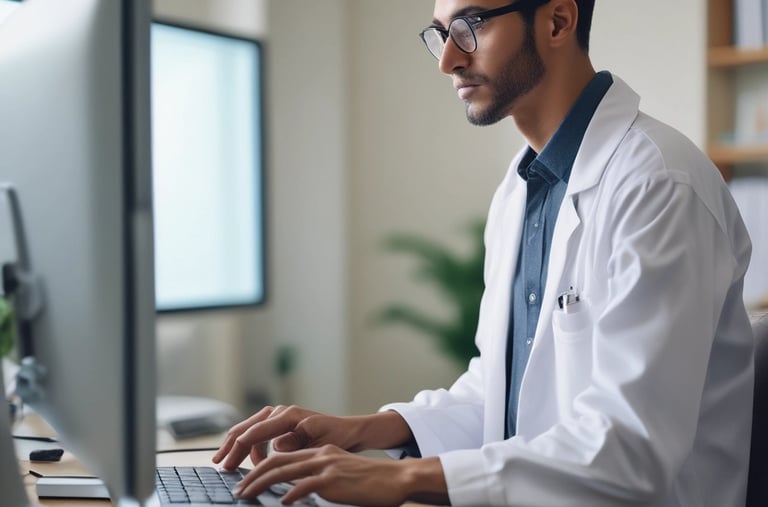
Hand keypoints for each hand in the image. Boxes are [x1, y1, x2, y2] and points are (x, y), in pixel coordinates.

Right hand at [212, 405, 365, 470]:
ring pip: (250, 430)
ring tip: (230, 464)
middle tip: (220, 464)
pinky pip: (259, 434)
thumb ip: (296, 445)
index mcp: (289, 416)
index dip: (238, 450)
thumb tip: (276, 446)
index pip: (255, 432)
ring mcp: (279, 416)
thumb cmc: (336, 437)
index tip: (227, 464)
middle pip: (247, 428)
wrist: (348, 432)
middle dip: (231, 446)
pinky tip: (251, 461)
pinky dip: (251, 447)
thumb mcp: (318, 444)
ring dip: (239, 447)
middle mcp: (281, 412)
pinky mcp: (280, 423)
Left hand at [233, 445, 447, 506]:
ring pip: (284, 472)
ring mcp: (326, 466)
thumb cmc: (369, 482)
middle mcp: (320, 455)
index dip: (260, 467)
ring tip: (246, 495)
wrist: (395, 479)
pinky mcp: (333, 480)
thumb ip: (317, 477)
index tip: (246, 480)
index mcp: (320, 452)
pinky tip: (280, 502)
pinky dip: (289, 494)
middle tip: (238, 489)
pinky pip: (304, 486)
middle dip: (252, 475)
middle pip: (276, 462)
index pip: (282, 456)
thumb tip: (295, 491)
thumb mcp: (339, 473)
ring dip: (260, 484)